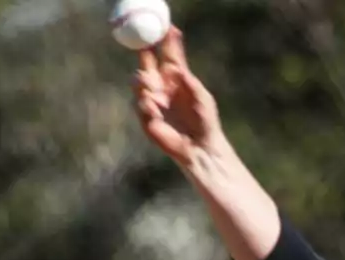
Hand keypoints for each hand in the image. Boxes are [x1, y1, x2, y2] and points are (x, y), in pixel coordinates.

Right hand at [132, 27, 222, 166]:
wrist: (200, 146)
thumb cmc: (205, 121)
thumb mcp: (202, 97)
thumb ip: (190, 82)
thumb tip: (178, 67)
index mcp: (176, 79)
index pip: (168, 56)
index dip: (166, 42)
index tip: (166, 28)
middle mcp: (162, 87)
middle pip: (148, 64)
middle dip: (144, 53)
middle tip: (143, 44)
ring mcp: (153, 101)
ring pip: (139, 82)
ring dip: (143, 80)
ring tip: (149, 82)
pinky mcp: (147, 117)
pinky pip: (141, 105)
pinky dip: (147, 104)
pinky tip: (155, 108)